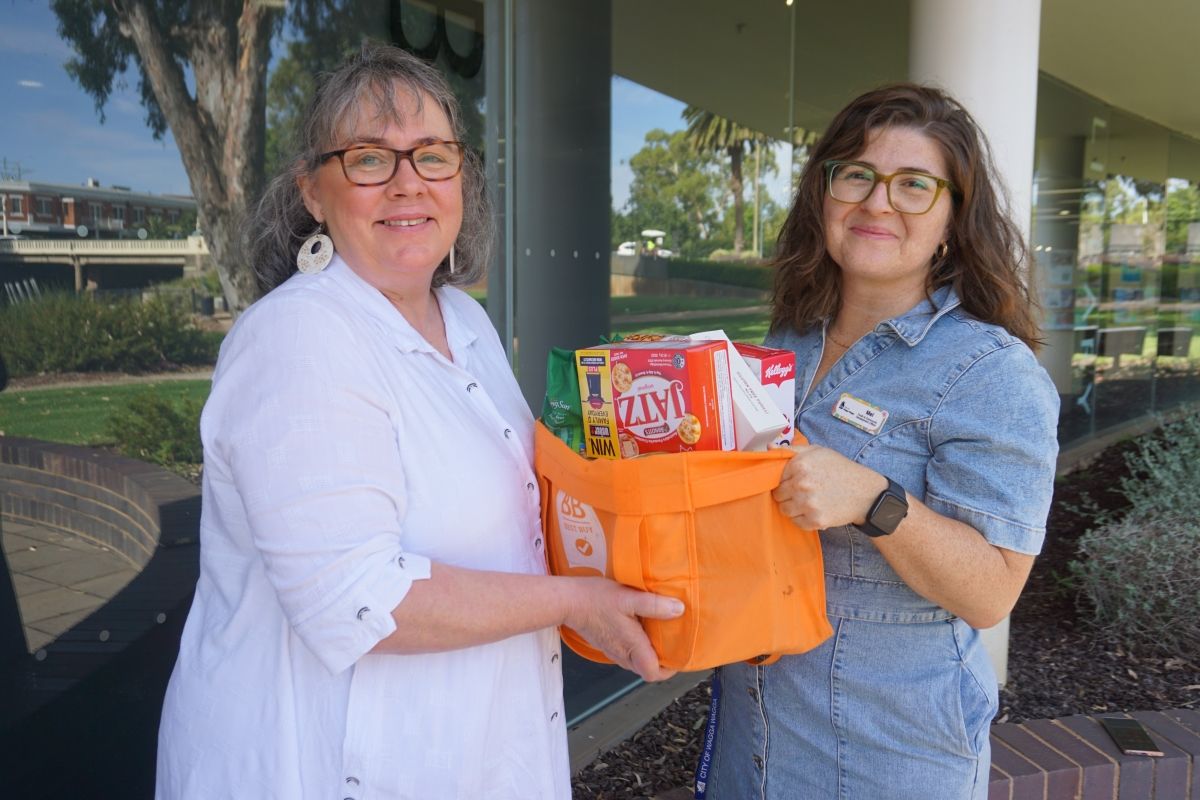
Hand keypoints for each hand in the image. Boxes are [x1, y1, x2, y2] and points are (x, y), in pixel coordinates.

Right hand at [564, 578, 683, 681]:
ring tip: (659, 631)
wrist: (567, 601)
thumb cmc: (595, 599)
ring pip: (637, 660)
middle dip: (662, 660)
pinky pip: (627, 651)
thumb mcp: (628, 598)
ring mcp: (613, 650)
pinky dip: (638, 644)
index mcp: (631, 647)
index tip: (678, 655)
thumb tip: (678, 610)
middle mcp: (622, 654)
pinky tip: (640, 624)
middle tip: (673, 641)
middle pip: (647, 668)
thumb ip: (654, 605)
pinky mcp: (607, 642)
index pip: (654, 674)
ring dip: (650, 651)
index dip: (670, 669)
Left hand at [770, 443, 886, 530]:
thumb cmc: (840, 469)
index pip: (774, 477)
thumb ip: (792, 450)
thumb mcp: (818, 452)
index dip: (783, 480)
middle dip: (786, 494)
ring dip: (792, 508)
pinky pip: (796, 523)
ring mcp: (808, 503)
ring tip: (807, 502)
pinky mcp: (815, 520)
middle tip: (800, 493)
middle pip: (777, 495)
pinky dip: (802, 519)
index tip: (792, 481)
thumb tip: (769, 448)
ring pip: (784, 510)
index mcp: (800, 464)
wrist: (865, 493)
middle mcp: (802, 484)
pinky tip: (813, 511)